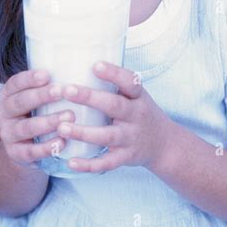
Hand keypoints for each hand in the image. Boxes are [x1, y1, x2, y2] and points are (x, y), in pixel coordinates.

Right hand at [0, 69, 75, 168]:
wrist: (22, 148)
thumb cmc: (36, 114)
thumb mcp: (36, 99)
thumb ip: (48, 85)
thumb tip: (77, 63)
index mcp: (7, 95)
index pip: (14, 84)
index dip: (29, 79)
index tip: (47, 74)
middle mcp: (3, 113)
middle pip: (20, 102)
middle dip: (41, 96)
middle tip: (61, 91)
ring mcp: (8, 134)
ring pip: (27, 127)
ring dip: (48, 121)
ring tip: (69, 116)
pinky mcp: (16, 154)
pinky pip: (31, 152)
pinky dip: (47, 147)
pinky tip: (63, 141)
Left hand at [54, 61, 172, 173]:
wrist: (164, 144)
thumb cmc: (140, 112)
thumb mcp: (136, 95)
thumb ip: (115, 84)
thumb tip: (79, 62)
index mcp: (138, 97)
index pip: (130, 82)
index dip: (114, 73)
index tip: (95, 65)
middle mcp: (136, 116)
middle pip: (115, 106)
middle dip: (90, 98)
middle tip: (67, 90)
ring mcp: (131, 138)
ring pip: (107, 136)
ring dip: (83, 132)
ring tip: (62, 127)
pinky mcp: (125, 157)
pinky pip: (106, 162)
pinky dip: (88, 164)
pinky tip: (70, 162)